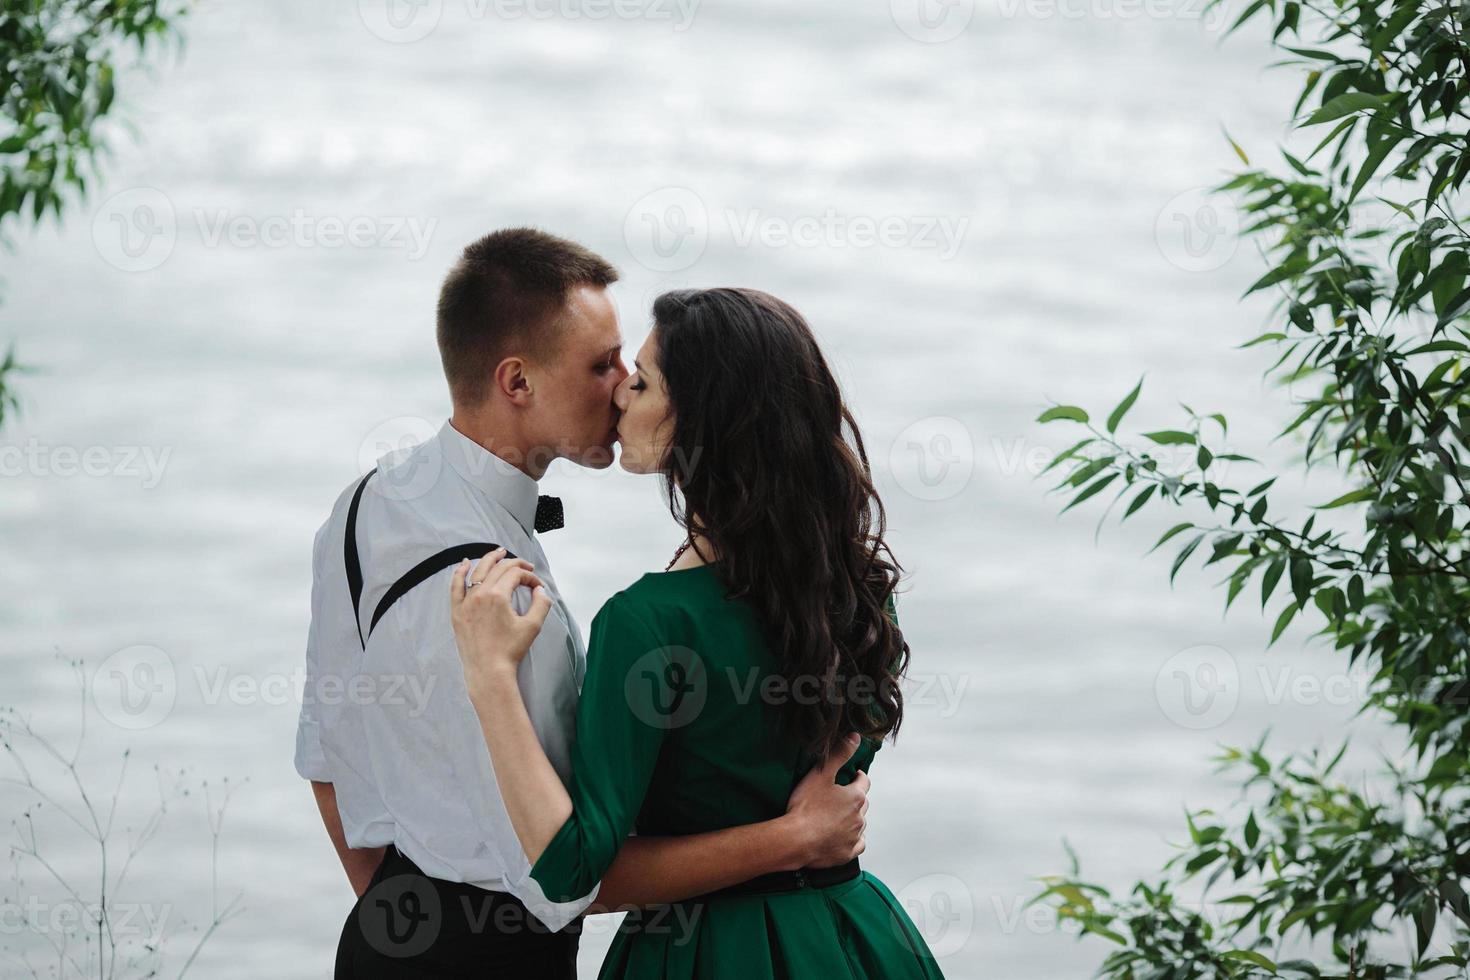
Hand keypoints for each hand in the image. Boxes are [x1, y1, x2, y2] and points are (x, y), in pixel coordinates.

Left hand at [449, 549, 551, 696]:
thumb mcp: (532, 626)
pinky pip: (455, 586)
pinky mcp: (457, 611)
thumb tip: (540, 591)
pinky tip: (466, 563)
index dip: (529, 577)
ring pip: (477, 571)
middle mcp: (479, 594)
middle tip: (526, 566)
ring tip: (499, 551)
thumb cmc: (510, 650)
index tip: (537, 587)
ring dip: (490, 558)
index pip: (515, 574)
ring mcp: (466, 602)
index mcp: (498, 596)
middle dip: (515, 564)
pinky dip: (460, 572)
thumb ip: (541, 604)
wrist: (489, 671)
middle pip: (498, 568)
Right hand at [782, 732, 868, 868]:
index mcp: (855, 797)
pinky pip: (858, 844)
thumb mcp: (821, 773)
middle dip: (855, 797)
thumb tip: (856, 737)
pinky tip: (845, 836)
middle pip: (863, 803)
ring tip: (839, 816)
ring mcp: (854, 836)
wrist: (796, 839)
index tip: (854, 774)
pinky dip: (854, 839)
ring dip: (853, 818)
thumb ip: (840, 754)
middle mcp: (860, 817)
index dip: (858, 776)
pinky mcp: (847, 853)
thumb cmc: (806, 806)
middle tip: (841, 795)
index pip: (864, 781)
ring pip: (860, 823)